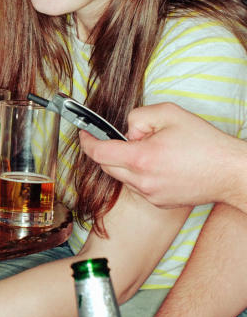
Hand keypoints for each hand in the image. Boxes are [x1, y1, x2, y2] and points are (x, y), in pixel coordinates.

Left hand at [80, 102, 245, 208]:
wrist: (231, 172)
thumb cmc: (205, 143)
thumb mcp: (169, 113)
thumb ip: (138, 117)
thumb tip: (126, 131)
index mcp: (141, 159)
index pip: (98, 152)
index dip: (86, 140)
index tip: (84, 133)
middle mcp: (142, 181)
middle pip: (106, 165)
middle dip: (108, 149)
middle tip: (126, 138)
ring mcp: (150, 195)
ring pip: (122, 176)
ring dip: (127, 162)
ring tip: (153, 151)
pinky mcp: (159, 203)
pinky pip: (138, 186)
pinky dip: (140, 174)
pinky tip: (161, 165)